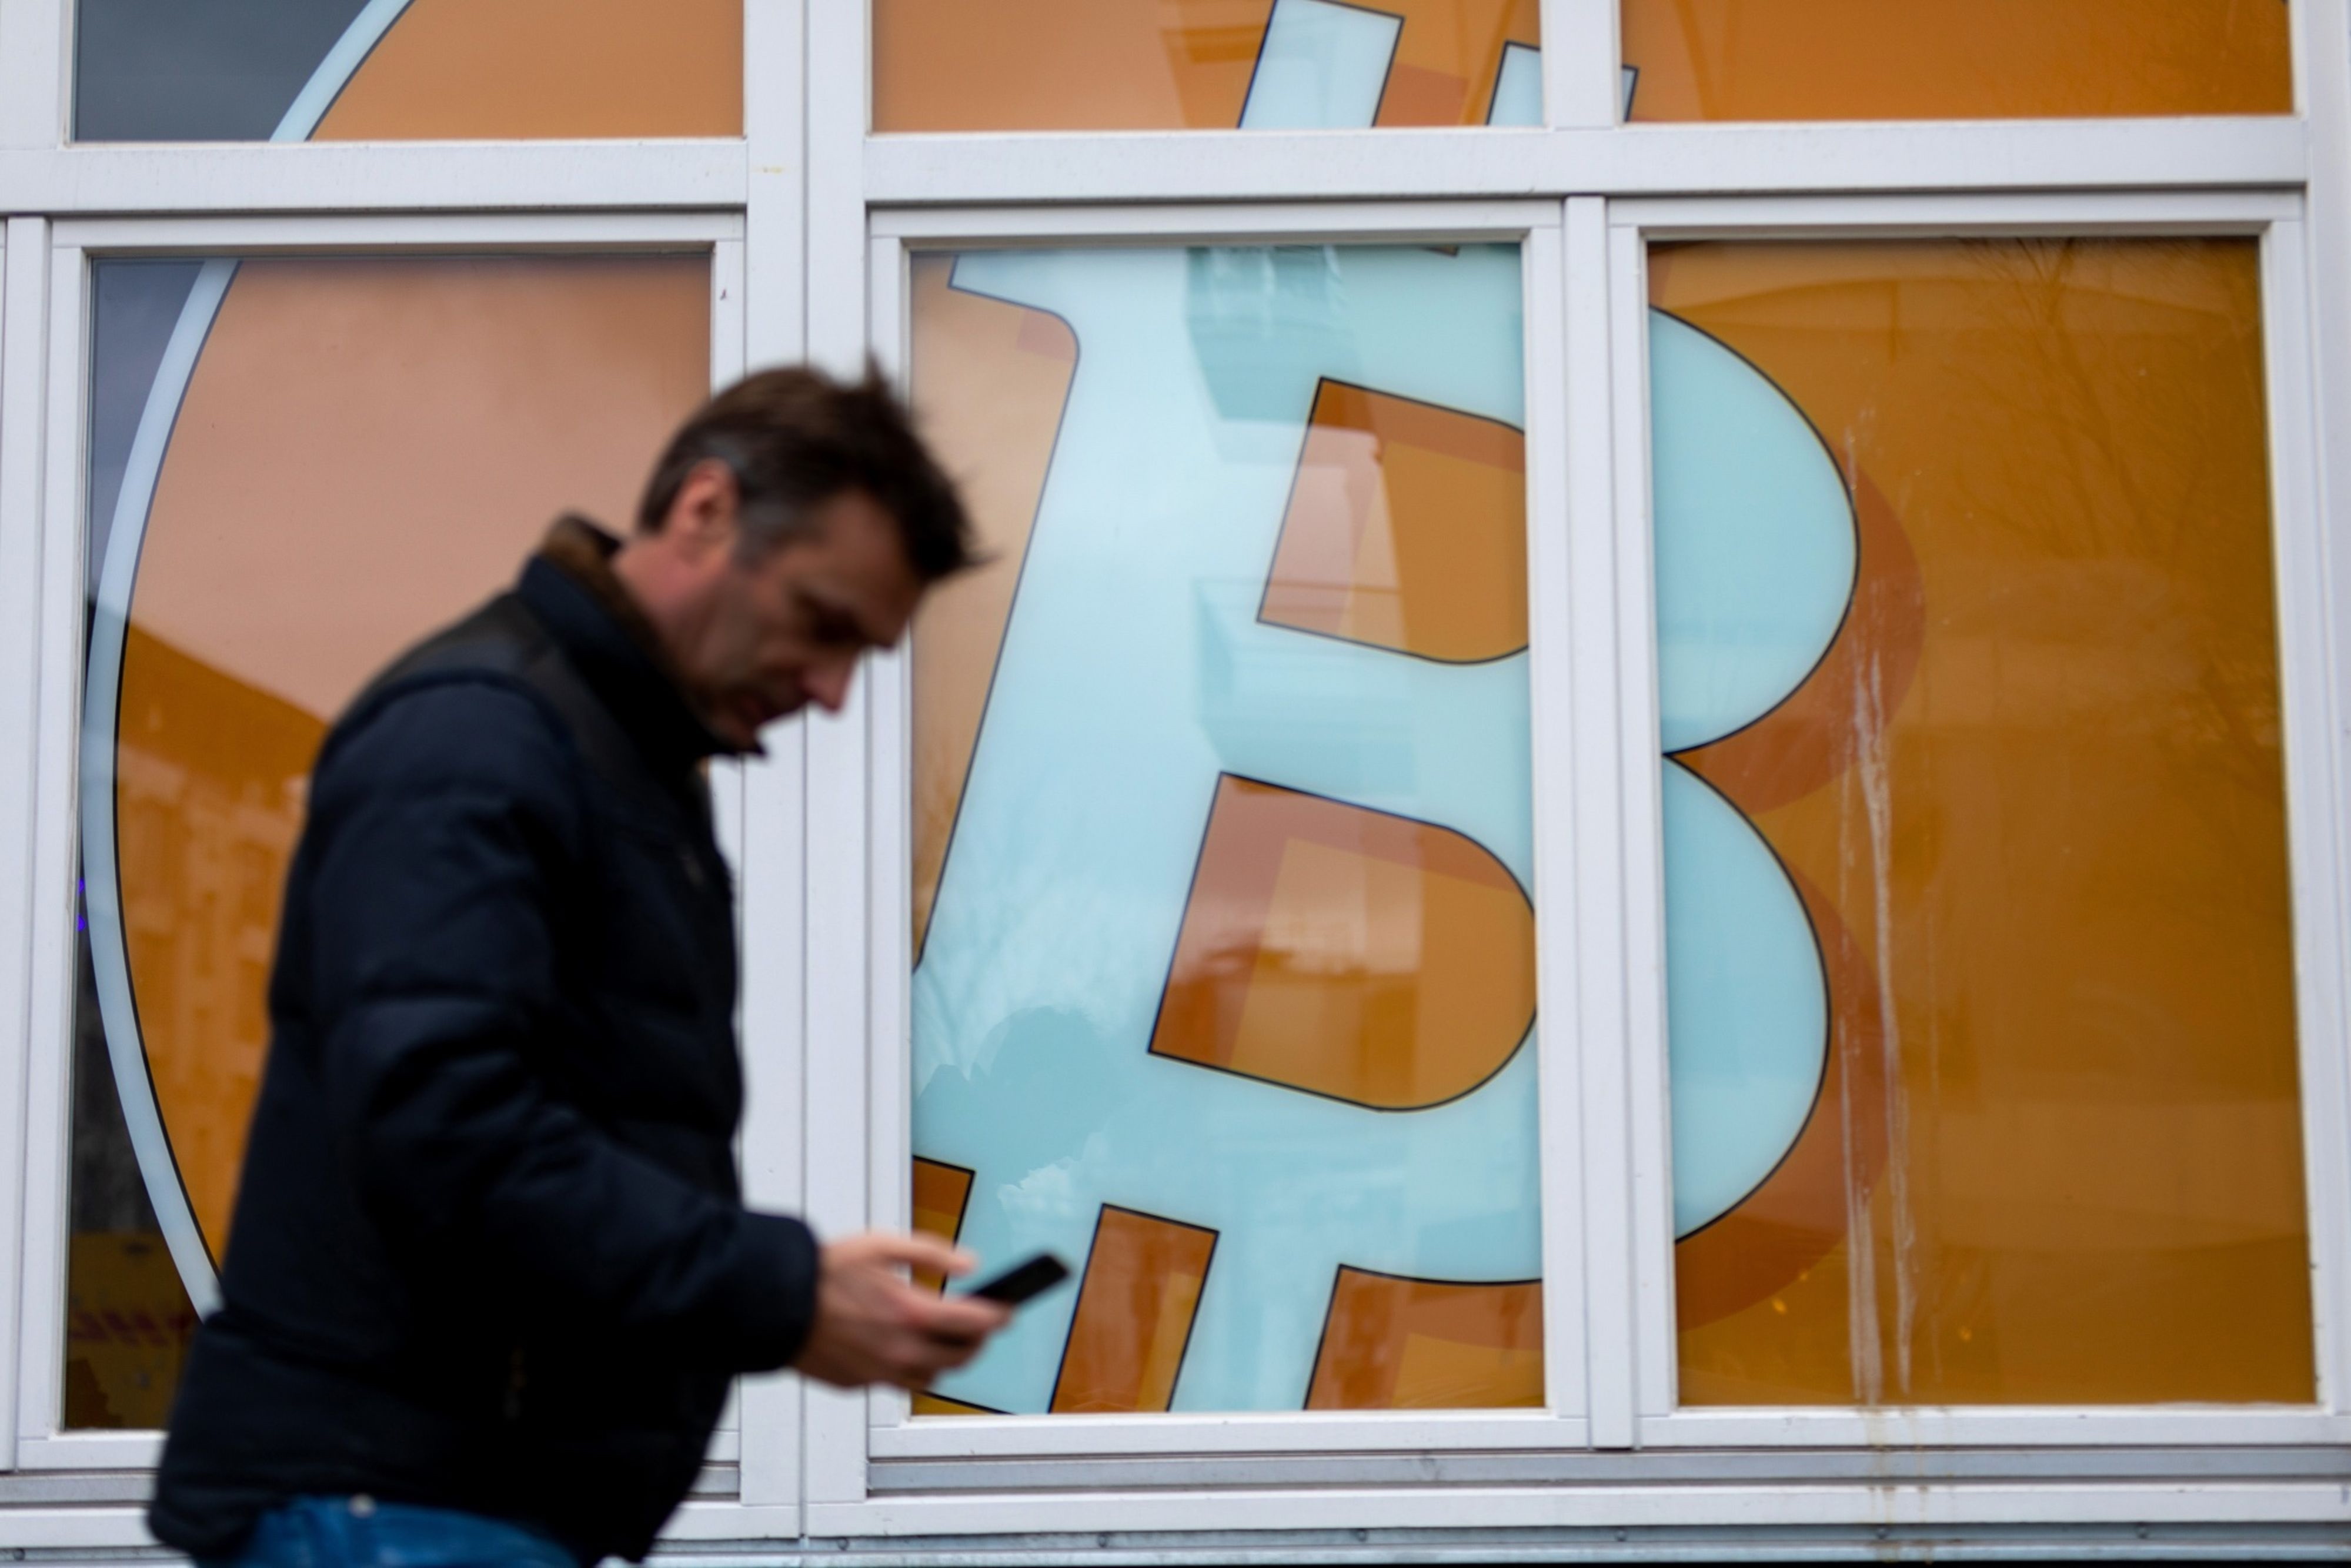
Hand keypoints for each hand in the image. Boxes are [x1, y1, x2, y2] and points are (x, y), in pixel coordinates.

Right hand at [792, 1233, 1012, 1389]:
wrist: (774, 1302)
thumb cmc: (824, 1272)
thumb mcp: (883, 1245)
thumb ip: (933, 1253)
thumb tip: (971, 1262)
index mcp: (912, 1314)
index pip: (976, 1324)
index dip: (999, 1316)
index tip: (1007, 1309)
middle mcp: (901, 1350)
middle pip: (961, 1357)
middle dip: (976, 1340)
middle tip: (977, 1324)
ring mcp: (879, 1372)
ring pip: (931, 1376)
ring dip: (944, 1358)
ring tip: (940, 1336)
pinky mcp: (858, 1383)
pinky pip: (896, 1380)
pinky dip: (906, 1364)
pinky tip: (897, 1343)